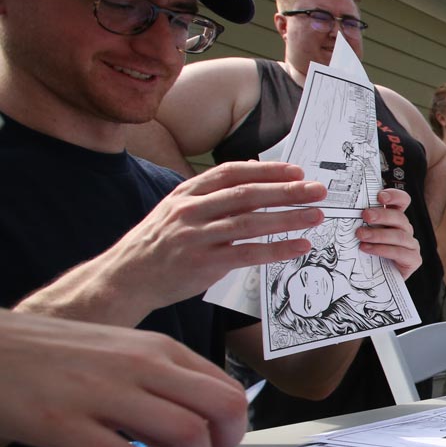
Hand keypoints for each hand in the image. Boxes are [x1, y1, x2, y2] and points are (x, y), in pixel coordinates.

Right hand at [0, 310, 246, 446]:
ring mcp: (104, 395)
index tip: (218, 439)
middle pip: (221, 408)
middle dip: (224, 443)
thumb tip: (204, 416)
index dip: (233, 424)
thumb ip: (165, 377)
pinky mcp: (67, 426)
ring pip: (187, 433)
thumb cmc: (58, 355)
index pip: (227, 388)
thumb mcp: (124, 350)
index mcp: (158, 349)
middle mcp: (140, 367)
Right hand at [99, 160, 328, 316]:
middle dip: (287, 191)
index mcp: (187, 192)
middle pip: (247, 195)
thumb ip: (212, 199)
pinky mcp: (205, 263)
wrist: (127, 276)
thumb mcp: (178, 210)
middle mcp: (191, 210)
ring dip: (288, 218)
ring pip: (251, 223)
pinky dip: (277, 249)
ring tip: (315, 216)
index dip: (267, 170)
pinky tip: (300, 246)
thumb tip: (257, 186)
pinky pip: (249, 253)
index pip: (232, 173)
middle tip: (317, 190)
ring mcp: (197, 236)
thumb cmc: (160, 243)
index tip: (296, 170)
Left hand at [360, 187, 421, 278]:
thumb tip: (342, 211)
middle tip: (365, 215)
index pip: (402, 201)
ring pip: (399, 235)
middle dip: (382, 215)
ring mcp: (411, 244)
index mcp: (394, 218)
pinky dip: (383, 250)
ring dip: (378, 234)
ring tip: (361, 235)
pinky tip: (368, 249)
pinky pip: (400, 252)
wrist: (376, 281)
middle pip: (399, 217)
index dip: (394, 196)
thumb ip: (360, 223)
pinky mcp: (413, 260)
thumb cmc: (368, 255)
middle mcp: (405, 229)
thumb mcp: (363, 235)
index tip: (380, 196)